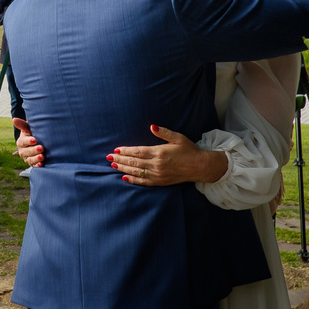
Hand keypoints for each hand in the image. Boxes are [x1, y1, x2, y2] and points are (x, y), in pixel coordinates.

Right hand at [14, 118, 44, 166]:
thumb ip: (22, 125)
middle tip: (41, 148)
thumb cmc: (32, 133)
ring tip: (42, 156)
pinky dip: (37, 165)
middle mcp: (22, 151)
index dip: (29, 141)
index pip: (24, 142)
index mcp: (21, 142)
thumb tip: (14, 119)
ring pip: (30, 159)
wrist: (38, 142)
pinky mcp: (32, 163)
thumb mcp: (28, 129)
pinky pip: (33, 165)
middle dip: (34, 150)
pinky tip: (41, 164)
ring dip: (36, 158)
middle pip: (27, 152)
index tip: (35, 139)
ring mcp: (27, 158)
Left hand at [109, 125, 225, 186]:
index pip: (138, 151)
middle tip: (109, 156)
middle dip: (120, 159)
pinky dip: (132, 179)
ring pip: (136, 171)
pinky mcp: (160, 182)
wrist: (199, 166)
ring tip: (113, 164)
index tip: (116, 149)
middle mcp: (157, 164)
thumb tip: (152, 126)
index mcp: (159, 152)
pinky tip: (124, 177)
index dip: (125, 150)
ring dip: (123, 168)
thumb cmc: (189, 150)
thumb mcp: (177, 137)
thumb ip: (163, 132)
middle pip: (134, 161)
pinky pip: (143, 181)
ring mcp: (158, 174)